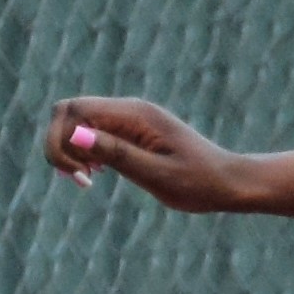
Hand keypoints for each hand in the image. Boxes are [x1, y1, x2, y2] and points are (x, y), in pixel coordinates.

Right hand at [44, 97, 251, 210]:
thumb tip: (77, 135)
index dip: (63, 140)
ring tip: (88, 179)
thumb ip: (118, 154)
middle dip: (62, 144)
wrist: (231, 183)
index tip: (80, 175)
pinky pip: (92, 133)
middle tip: (81, 179)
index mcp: (136, 115)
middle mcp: (129, 110)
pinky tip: (95, 174)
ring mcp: (129, 120)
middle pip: (69, 112)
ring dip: (71, 150)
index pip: (74, 110)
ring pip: (77, 123)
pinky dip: (83, 152)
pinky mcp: (131, 134)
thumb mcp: (158, 174)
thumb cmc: (200, 182)